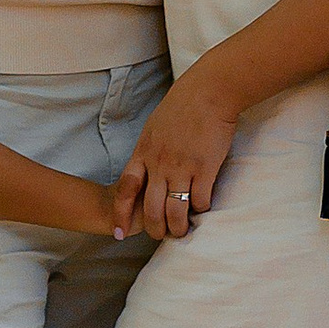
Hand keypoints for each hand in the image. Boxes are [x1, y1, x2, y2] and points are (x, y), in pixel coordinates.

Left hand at [112, 64, 243, 240]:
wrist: (209, 92)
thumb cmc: (183, 104)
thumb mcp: (154, 127)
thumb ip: (149, 150)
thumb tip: (146, 166)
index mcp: (144, 152)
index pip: (126, 190)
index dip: (121, 214)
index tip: (119, 231)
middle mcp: (160, 163)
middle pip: (151, 208)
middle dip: (154, 229)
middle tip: (161, 235)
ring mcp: (182, 167)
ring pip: (176, 211)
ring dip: (178, 227)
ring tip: (183, 231)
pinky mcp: (205, 168)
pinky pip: (200, 200)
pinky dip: (201, 209)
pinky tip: (203, 207)